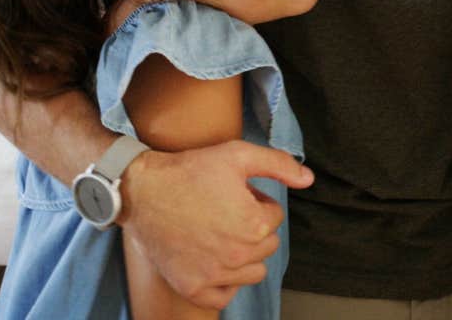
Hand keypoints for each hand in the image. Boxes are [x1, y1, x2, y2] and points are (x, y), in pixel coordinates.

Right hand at [118, 141, 313, 308]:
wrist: (142, 191)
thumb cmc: (189, 171)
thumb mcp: (238, 155)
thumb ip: (279, 165)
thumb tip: (308, 179)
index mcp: (255, 225)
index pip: (274, 218)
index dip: (256, 201)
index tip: (234, 194)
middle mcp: (238, 255)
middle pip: (267, 246)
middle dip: (253, 228)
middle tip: (225, 210)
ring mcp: (215, 275)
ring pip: (252, 272)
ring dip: (244, 256)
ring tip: (220, 235)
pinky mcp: (193, 287)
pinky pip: (224, 297)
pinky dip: (223, 284)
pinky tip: (213, 262)